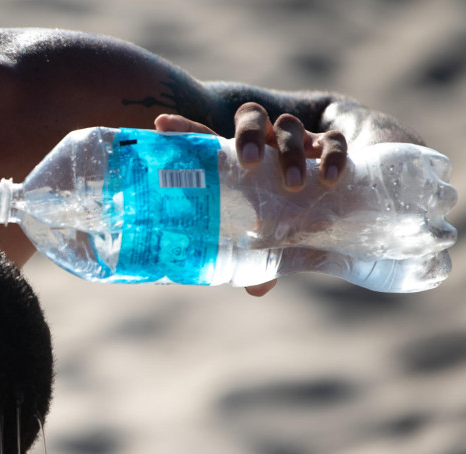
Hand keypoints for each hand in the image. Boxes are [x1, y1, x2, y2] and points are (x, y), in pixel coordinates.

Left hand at [153, 104, 348, 296]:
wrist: (337, 220)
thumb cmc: (289, 228)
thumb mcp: (268, 246)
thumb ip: (258, 262)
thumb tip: (256, 290)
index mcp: (239, 163)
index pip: (209, 137)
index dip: (186, 129)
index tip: (161, 125)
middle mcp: (266, 146)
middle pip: (251, 117)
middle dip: (249, 134)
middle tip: (250, 162)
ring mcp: (299, 143)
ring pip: (289, 127)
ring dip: (290, 151)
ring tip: (292, 185)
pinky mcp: (331, 150)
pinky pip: (335, 141)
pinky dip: (332, 156)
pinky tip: (329, 178)